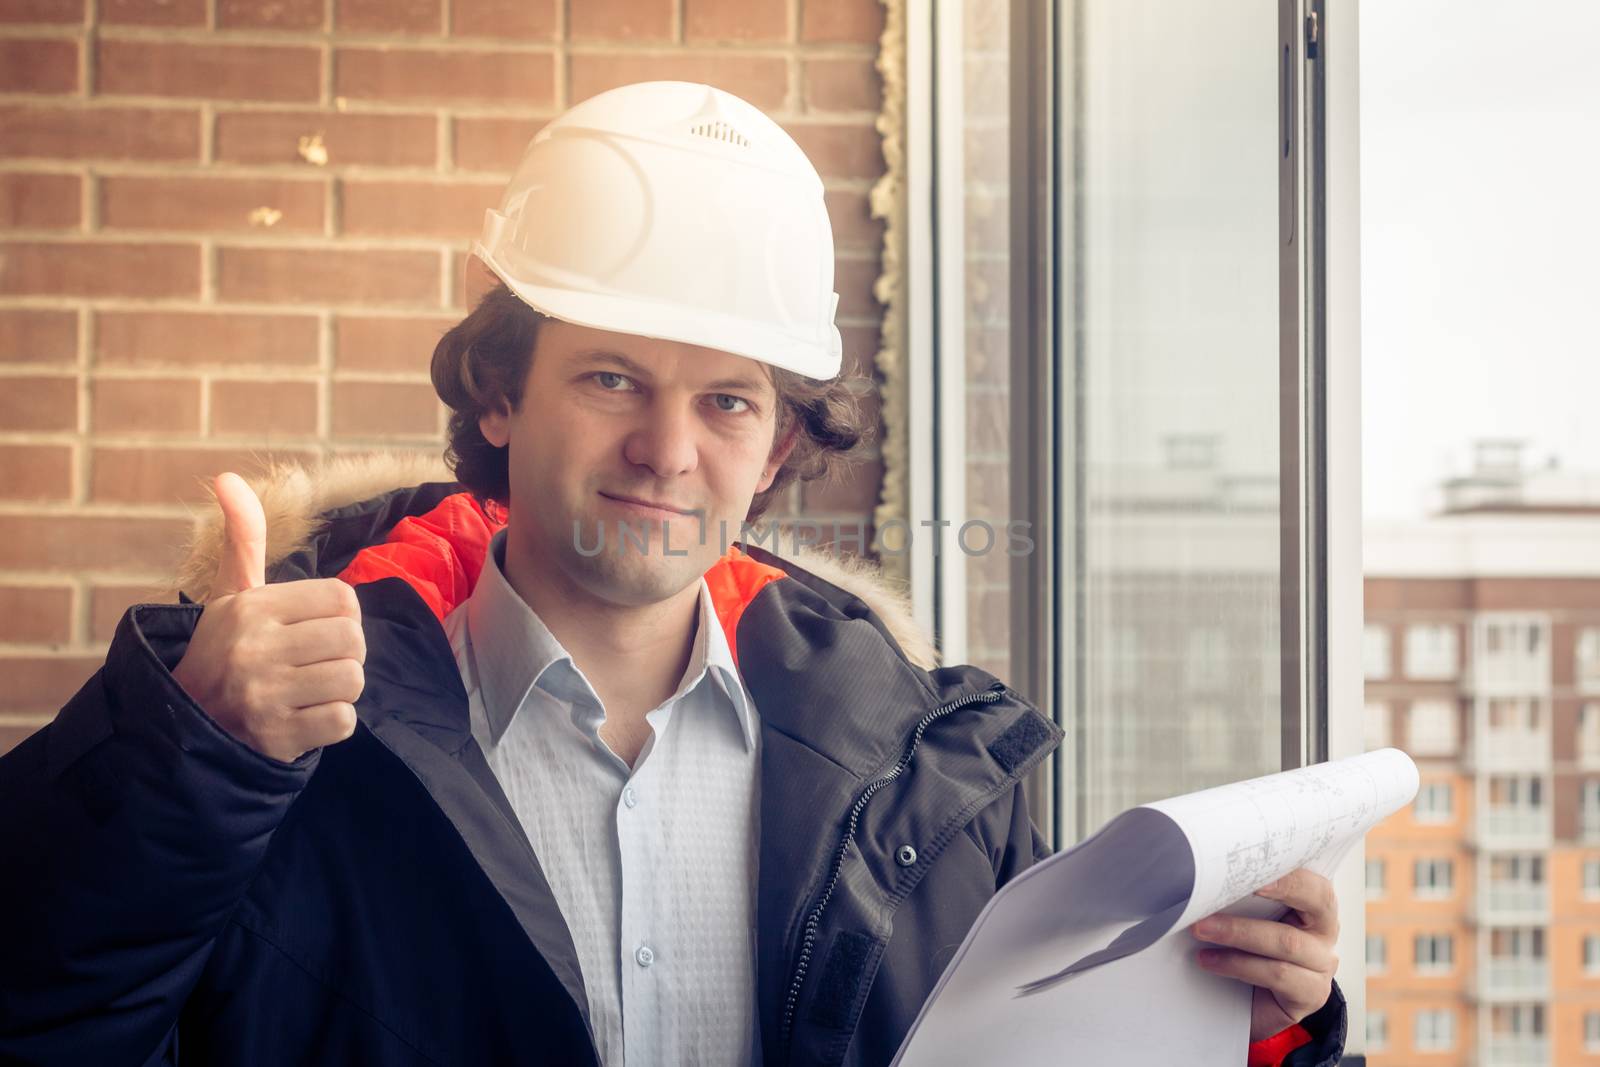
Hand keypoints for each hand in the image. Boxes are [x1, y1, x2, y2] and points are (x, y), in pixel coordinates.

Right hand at [170, 472, 365, 762]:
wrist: (185, 726)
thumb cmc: (223, 651)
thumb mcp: (230, 595)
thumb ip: (243, 538)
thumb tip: (226, 477)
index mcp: (250, 608)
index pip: (342, 598)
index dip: (341, 615)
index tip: (318, 628)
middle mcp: (253, 649)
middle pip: (353, 640)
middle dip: (344, 653)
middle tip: (316, 662)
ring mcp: (263, 696)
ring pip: (352, 680)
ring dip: (340, 688)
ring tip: (309, 688)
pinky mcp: (276, 737)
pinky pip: (343, 720)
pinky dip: (332, 721)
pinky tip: (304, 717)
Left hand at [1190, 868, 1338, 1042]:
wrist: (1248, 1004)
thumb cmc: (1249, 950)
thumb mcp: (1250, 917)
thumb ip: (1244, 897)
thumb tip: (1208, 878)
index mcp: (1315, 905)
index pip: (1315, 880)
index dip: (1291, 873)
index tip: (1256, 865)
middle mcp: (1324, 933)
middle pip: (1314, 903)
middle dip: (1271, 891)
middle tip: (1224, 888)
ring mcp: (1322, 965)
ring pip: (1286, 942)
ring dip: (1238, 933)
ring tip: (1200, 930)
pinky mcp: (1311, 994)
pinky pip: (1277, 975)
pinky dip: (1238, 965)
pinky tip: (1210, 961)